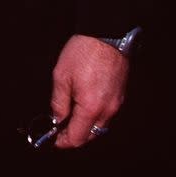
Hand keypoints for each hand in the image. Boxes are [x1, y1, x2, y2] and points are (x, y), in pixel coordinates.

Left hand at [50, 34, 128, 148]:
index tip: (54, 139)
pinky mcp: (120, 95)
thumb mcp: (61, 76)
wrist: (106, 35)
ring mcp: (116, 103)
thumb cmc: (83, 52)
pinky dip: (95, 116)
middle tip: (60, 128)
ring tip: (71, 116)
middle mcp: (107, 110)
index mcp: (91, 107)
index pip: (77, 137)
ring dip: (85, 126)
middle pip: (90, 135)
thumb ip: (58, 102)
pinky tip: (84, 105)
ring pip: (100, 126)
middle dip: (75, 135)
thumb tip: (56, 119)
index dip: (64, 141)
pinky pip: (107, 114)